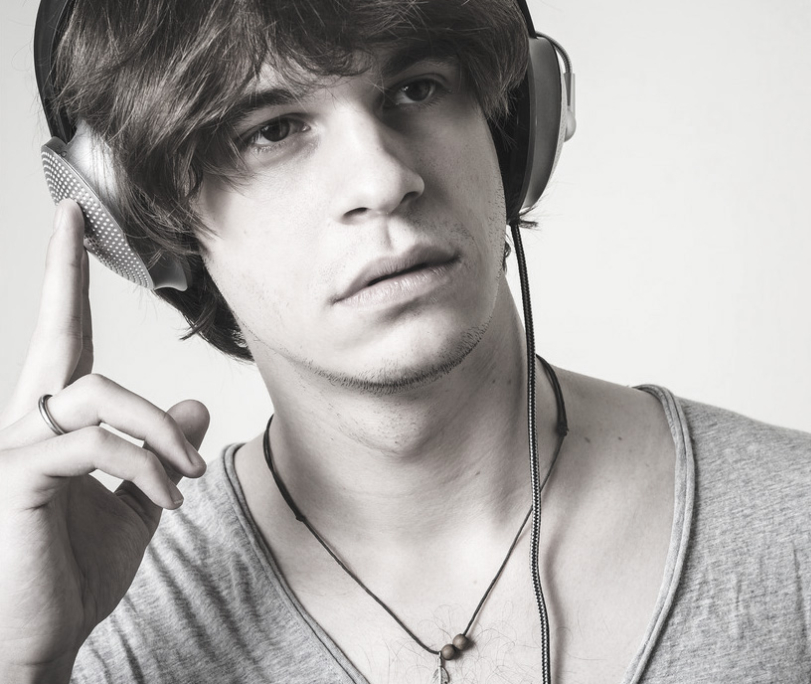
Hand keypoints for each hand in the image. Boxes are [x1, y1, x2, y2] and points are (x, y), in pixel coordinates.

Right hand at [0, 201, 208, 682]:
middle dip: (65, 276)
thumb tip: (193, 406)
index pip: (60, 340)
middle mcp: (24, 425)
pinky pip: (94, 444)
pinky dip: (144, 465)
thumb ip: (157, 454)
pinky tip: (164, 498)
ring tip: (183, 479)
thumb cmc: (71, 576)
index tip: (70, 221)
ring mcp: (13, 450)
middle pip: (60, 340)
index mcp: (51, 427)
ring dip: (159, 432)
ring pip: (99, 393)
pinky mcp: (16, 479)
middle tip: (79, 225)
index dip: (64, 281)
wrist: (34, 642)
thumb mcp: (133, 506)